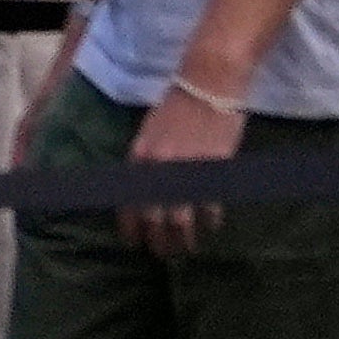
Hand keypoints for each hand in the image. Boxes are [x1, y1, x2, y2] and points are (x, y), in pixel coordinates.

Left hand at [120, 80, 244, 251]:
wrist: (207, 84)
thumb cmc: (177, 106)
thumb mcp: (151, 132)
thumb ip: (147, 161)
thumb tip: (142, 190)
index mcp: (139, 156)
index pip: (127, 201)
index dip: (130, 227)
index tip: (133, 243)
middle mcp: (158, 167)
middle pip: (152, 218)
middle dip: (156, 241)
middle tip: (161, 254)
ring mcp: (185, 170)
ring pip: (180, 220)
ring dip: (183, 239)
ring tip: (186, 249)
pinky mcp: (212, 171)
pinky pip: (208, 206)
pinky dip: (209, 220)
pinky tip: (211, 226)